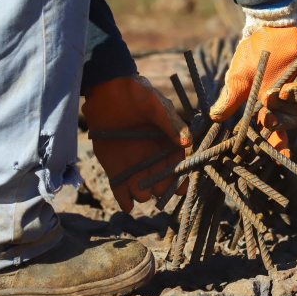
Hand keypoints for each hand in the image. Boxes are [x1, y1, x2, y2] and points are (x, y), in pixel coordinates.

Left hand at [82, 75, 191, 212]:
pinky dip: (124, 200)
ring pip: (142, 190)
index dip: (180, 181)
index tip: (180, 188)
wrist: (107, 90)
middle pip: (161, 184)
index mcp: (168, 146)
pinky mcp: (115, 168)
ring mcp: (134, 164)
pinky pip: (121, 190)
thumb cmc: (137, 96)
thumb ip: (171, 125)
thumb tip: (188, 143)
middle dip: (160, 188)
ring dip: (142, 193)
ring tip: (140, 189)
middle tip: (157, 187)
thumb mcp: (157, 107)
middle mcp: (153, 159)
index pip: (178, 169)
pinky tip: (127, 205)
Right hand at [209, 26, 296, 154]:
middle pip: (288, 124)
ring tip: (270, 94)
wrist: (265, 30)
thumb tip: (214, 117)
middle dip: (277, 122)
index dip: (278, 149)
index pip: (275, 135)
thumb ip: (229, 98)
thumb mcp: (236, 79)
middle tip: (265, 116)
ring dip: (286, 106)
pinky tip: (287, 89)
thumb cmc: (250, 56)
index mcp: (269, 111)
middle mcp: (288, 105)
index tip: (278, 160)